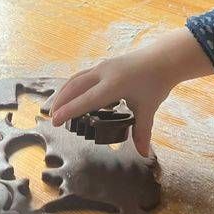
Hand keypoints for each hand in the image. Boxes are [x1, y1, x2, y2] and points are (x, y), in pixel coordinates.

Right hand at [50, 28, 213, 156]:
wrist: (163, 59)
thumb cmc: (156, 83)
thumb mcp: (148, 109)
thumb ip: (142, 132)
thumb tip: (143, 153)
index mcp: (113, 85)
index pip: (85, 100)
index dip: (69, 111)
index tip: (55, 121)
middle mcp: (103, 74)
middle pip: (74, 87)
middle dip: (60, 102)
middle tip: (50, 117)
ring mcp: (101, 67)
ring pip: (75, 79)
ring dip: (63, 93)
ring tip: (55, 107)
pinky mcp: (103, 65)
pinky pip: (82, 76)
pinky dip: (72, 86)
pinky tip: (70, 95)